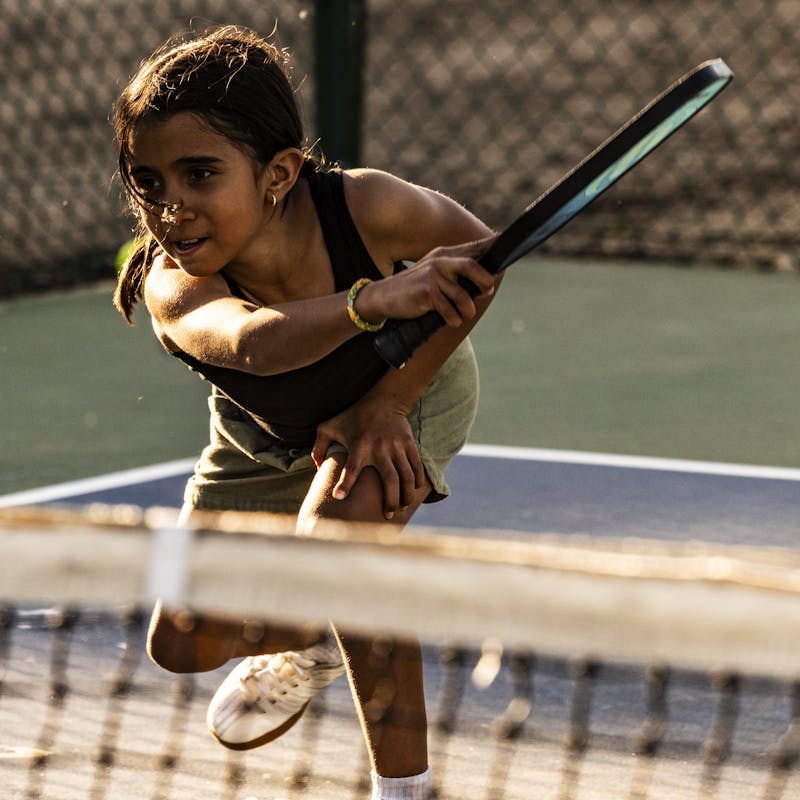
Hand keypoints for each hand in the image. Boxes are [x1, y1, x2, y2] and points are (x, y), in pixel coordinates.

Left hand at [311, 399, 426, 519]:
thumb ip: (318, 447)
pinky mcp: (409, 444)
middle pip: (389, 480)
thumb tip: (317, 468)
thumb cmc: (352, 416)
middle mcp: (379, 448)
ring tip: (403, 508)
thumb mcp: (329, 426)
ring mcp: (396, 446)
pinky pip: (416, 467)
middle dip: (391, 501)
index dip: (345, 483)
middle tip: (388, 515)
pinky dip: (417, 481)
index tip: (338, 497)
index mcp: (358, 446)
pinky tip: (413, 492)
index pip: (351, 468)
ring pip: (406, 477)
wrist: (384, 400)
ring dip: (406, 496)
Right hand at [356, 237, 496, 327]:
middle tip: (488, 290)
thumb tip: (487, 281)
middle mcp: (439, 261)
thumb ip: (457, 272)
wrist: (384, 297)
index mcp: (444, 254)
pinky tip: (450, 321)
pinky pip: (449, 310)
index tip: (508, 244)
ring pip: (463, 295)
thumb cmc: (415, 288)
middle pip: (472, 266)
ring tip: (466, 314)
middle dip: (485, 280)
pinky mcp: (426, 293)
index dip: (493, 246)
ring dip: (468, 309)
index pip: (474, 247)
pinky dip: (453, 319)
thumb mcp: (434, 273)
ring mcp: (432, 276)